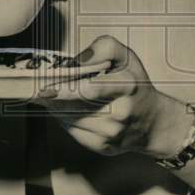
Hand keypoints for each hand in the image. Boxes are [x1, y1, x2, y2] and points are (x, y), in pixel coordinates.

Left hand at [31, 35, 190, 157]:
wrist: (153, 122)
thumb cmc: (135, 85)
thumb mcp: (126, 57)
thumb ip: (103, 47)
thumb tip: (76, 61)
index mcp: (126, 86)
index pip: (88, 89)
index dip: (62, 89)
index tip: (43, 87)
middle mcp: (119, 113)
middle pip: (73, 105)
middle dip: (54, 96)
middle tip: (41, 88)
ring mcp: (111, 134)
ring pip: (68, 119)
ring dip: (57, 107)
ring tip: (59, 95)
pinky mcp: (102, 147)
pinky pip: (72, 131)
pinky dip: (65, 119)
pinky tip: (71, 109)